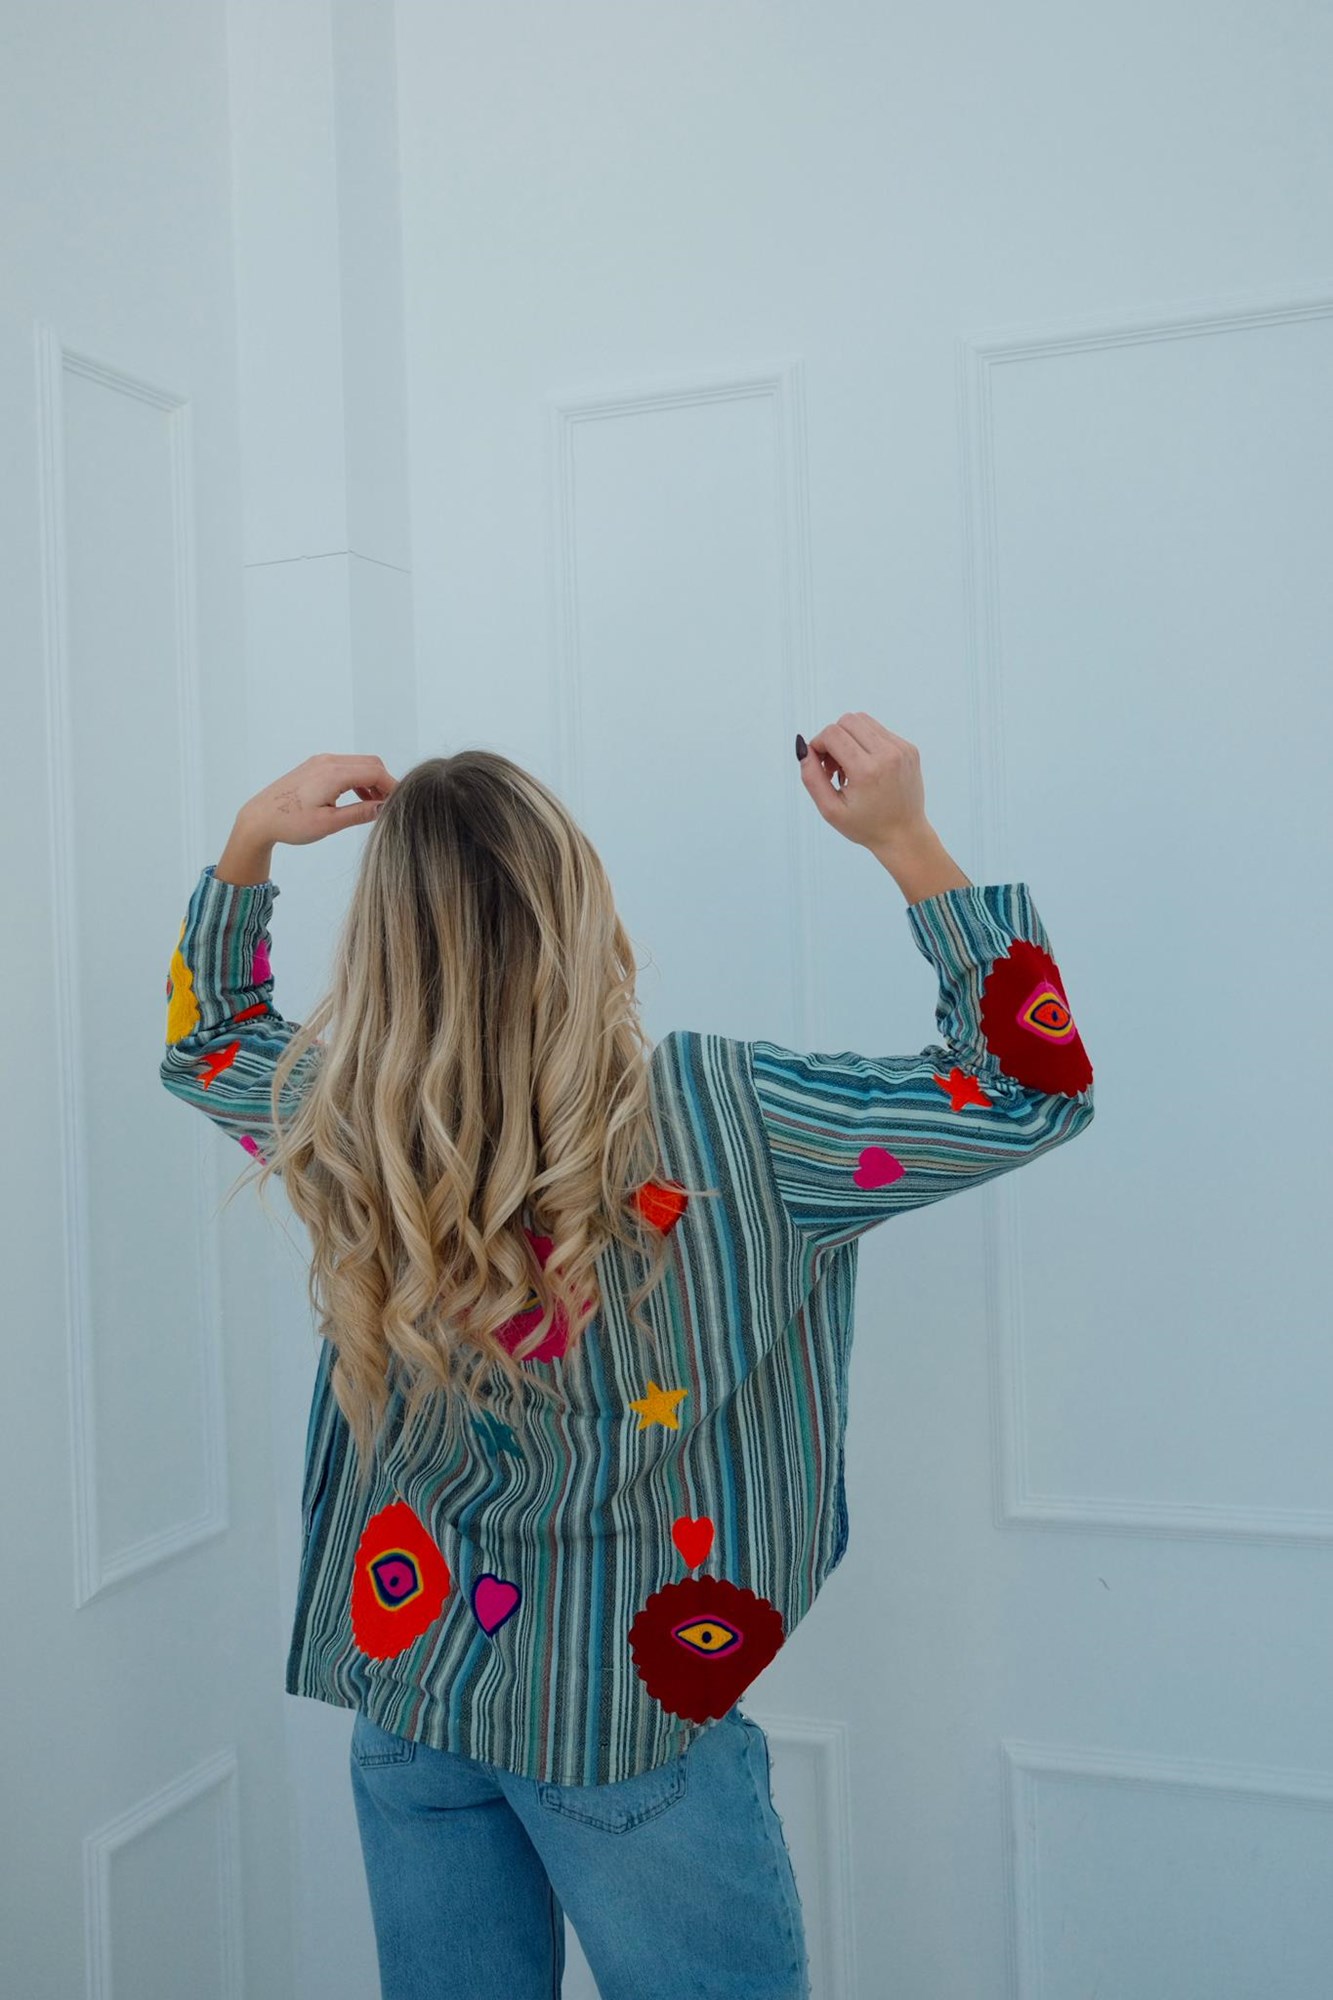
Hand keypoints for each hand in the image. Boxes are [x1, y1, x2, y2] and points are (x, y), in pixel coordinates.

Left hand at [239, 753, 398, 847]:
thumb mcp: (328, 824)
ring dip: (372, 781)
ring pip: (359, 764)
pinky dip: (358, 779)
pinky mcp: (315, 766)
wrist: (259, 818)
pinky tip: (359, 798)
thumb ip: (359, 813)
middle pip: (371, 763)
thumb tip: (383, 808)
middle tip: (390, 806)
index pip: (376, 772)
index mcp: (333, 773)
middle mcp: (328, 761)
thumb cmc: (290, 823)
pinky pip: (346, 767)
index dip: (392, 787)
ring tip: (375, 805)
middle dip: (385, 782)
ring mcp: (321, 762)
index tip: (399, 804)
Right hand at [798, 713, 928, 854]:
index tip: (821, 765)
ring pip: (863, 720)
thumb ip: (811, 777)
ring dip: (849, 738)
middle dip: (833, 739)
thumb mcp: (830, 809)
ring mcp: (901, 749)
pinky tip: (867, 767)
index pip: (832, 734)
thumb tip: (804, 748)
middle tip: (835, 767)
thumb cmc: (866, 825)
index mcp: (867, 770)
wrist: (904, 834)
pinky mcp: (909, 748)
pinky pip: (879, 730)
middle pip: (847, 720)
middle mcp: (887, 754)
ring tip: (850, 766)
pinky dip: (866, 743)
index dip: (818, 745)